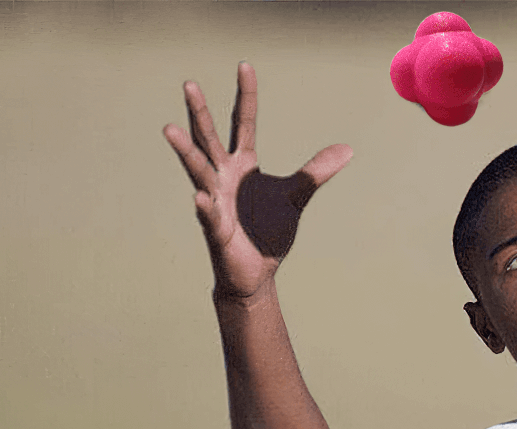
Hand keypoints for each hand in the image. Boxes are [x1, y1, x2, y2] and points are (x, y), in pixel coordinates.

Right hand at [163, 62, 351, 299]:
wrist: (256, 274)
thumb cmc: (266, 232)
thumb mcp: (294, 198)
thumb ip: (314, 173)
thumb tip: (346, 150)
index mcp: (243, 166)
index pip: (243, 123)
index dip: (246, 96)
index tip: (245, 65)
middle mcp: (224, 178)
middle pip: (210, 139)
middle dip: (200, 113)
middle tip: (189, 83)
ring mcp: (216, 202)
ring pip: (199, 172)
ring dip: (186, 152)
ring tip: (170, 129)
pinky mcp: (216, 230)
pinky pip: (208, 215)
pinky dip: (204, 206)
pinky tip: (199, 197)